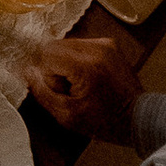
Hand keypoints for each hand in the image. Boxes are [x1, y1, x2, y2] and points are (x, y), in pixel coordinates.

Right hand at [26, 31, 139, 149]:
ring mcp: (106, 43)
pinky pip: (80, 45)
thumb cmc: (104, 121)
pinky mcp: (110, 44)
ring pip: (66, 44)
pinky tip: (88, 77)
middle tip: (69, 88)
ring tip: (80, 84)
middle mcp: (97, 48)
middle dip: (54, 67)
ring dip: (65, 62)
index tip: (61, 91)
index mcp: (86, 66)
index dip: (48, 74)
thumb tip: (27, 71)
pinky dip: (77, 59)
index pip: (47, 53)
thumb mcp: (66, 115)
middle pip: (55, 45)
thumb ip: (42, 91)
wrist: (138, 117)